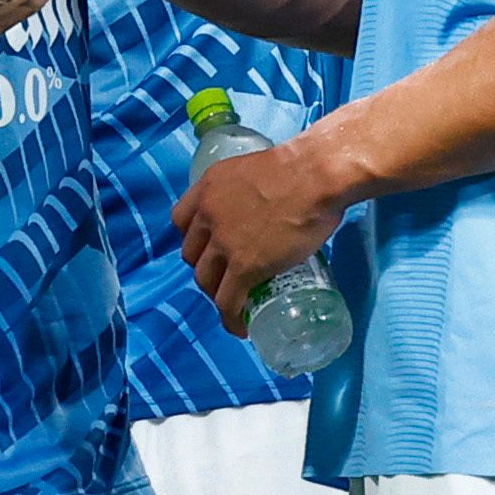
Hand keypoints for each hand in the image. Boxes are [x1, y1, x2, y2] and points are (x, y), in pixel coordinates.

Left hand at [173, 134, 347, 332]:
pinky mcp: (244, 267)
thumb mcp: (253, 172)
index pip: (181, 220)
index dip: (193, 239)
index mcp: (208, 188)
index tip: (208, 248)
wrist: (314, 177)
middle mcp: (207, 215)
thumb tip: (265, 208)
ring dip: (217, 294)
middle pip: (191, 254)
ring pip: (205, 280)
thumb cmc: (299, 168)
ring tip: (234, 302)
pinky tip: (241, 326)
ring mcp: (223, 243)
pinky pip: (228, 302)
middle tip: (226, 277)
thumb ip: (247, 192)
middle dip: (205, 269)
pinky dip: (231, 318)